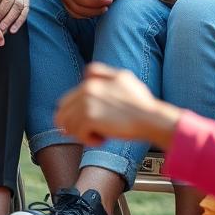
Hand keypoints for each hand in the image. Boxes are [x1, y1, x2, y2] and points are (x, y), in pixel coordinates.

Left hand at [55, 63, 180, 149]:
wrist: (151, 118)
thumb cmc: (141, 103)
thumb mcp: (123, 77)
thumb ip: (102, 73)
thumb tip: (84, 76)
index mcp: (92, 81)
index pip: (65, 100)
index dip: (70, 116)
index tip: (78, 125)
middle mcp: (86, 88)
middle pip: (62, 113)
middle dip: (73, 126)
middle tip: (89, 133)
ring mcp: (87, 103)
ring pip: (70, 125)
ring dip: (83, 134)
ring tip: (99, 135)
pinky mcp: (89, 118)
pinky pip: (79, 134)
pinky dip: (90, 141)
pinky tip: (103, 139)